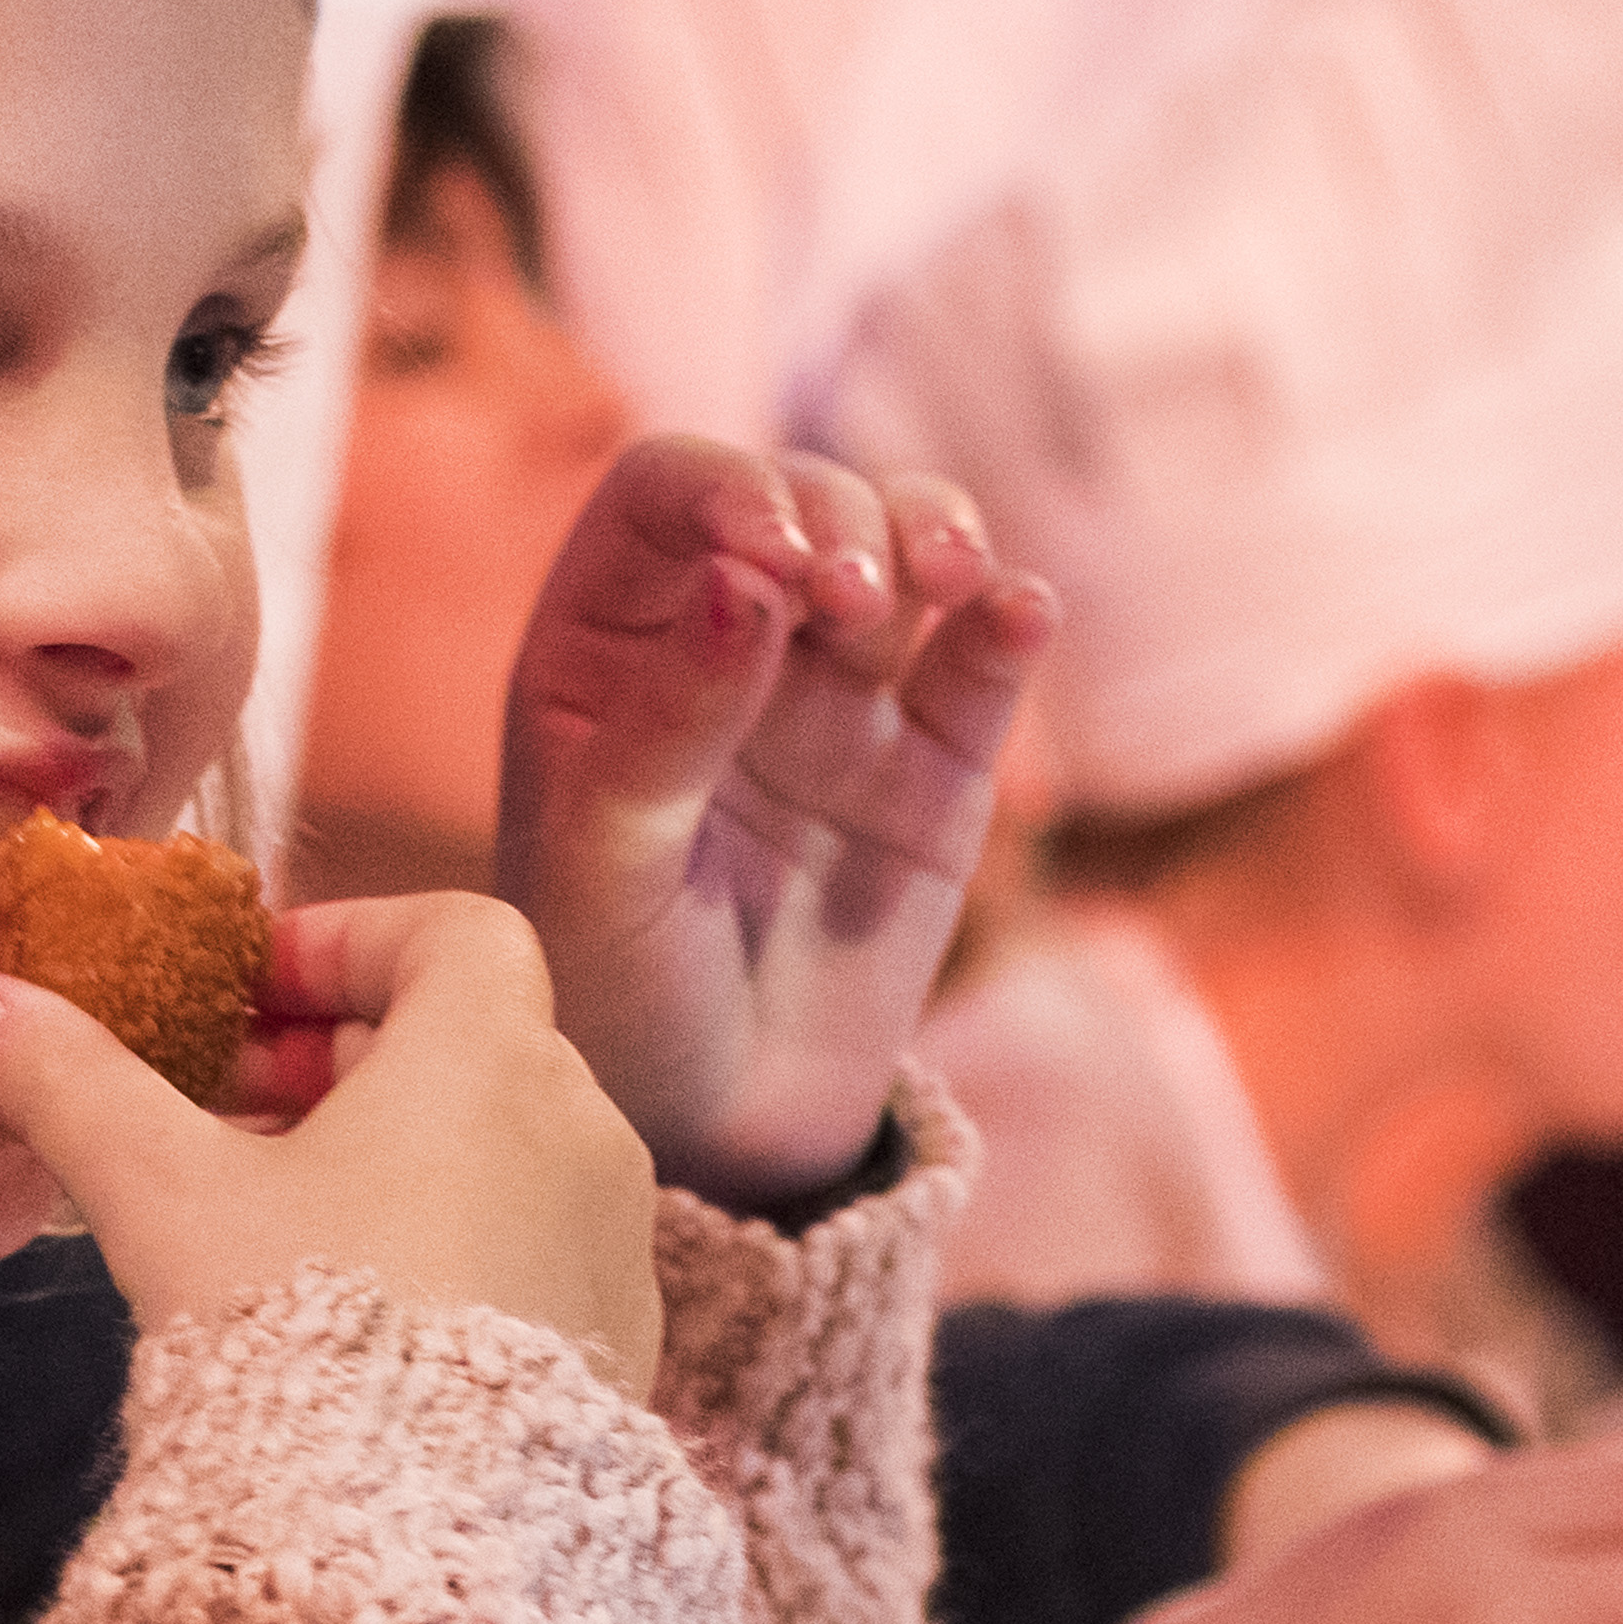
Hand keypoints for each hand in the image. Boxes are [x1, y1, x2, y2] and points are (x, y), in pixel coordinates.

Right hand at [0, 887, 663, 1397]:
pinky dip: (447, 1239)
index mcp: (492, 1057)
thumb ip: (70, 1082)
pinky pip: (529, 1246)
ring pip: (497, 1147)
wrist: (416, 1548)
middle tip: (220, 1107)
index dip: (338, 941)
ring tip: (266, 1219)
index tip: (241, 996)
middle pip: (464, 1039)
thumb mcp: (161, 1193)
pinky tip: (348, 1315)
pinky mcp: (617, 1343)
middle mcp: (583, 1129)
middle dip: (333, 1058)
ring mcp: (613, 1242)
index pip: (448, 931)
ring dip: (388, 1153)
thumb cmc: (300, 1337)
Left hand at [493, 439, 1053, 1209]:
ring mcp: (839, 699)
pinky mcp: (937, 767)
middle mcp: (727, 645)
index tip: (770, 555)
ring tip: (951, 580)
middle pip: (804, 500)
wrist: (712, 1135)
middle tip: (854, 603)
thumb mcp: (605, 868)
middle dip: (842, 517)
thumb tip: (745, 575)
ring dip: (935, 529)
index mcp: (608, 645)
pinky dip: (1012, 619)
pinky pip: (983, 662)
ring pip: (906, 549)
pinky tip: (1016, 616)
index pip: (670, 495)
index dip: (727, 488)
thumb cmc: (610, 997)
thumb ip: (667, 721)